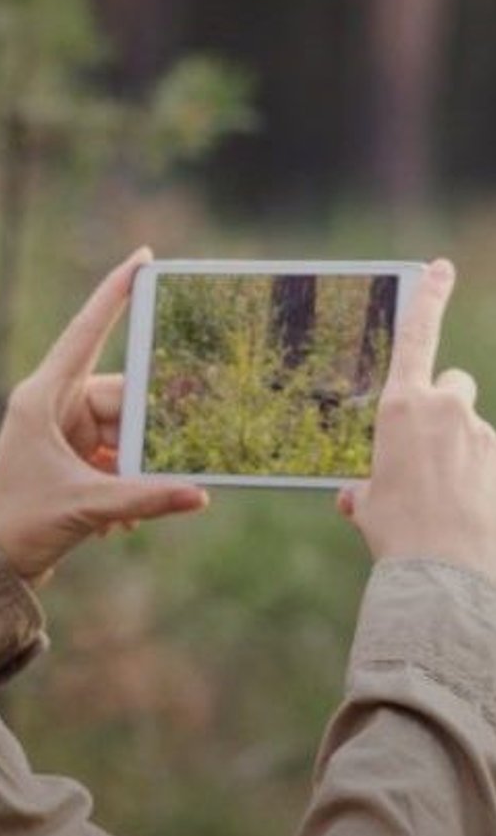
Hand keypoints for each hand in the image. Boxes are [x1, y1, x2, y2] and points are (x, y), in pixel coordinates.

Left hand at [0, 246, 208, 587]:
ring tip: (127, 511)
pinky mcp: (70, 457)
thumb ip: (145, 498)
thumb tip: (201, 493)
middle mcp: (52, 405)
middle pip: (120, 398)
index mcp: (43, 395)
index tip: (143, 258)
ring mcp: (61, 432)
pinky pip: (114, 457)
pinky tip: (119, 522)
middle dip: (147, 434)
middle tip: (179, 457)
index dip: (115, 293)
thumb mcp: (86, 506)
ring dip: (134, 470)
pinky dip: (124, 485)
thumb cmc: (19, 525)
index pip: (86, 331)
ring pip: (122, 432)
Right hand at [338, 259, 495, 582]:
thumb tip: (354, 497)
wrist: (444, 569)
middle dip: (446, 403)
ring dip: (462, 449)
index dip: (430, 296)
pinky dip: (479, 477)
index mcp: (401, 406)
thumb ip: (365, 488)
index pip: (417, 336)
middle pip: (454, 383)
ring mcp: (482, 434)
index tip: (441, 266)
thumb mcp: (368, 504)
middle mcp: (446, 408)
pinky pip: (488, 459)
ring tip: (445, 497)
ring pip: (473, 427)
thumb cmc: (395, 530)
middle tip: (430, 442)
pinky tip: (467, 510)